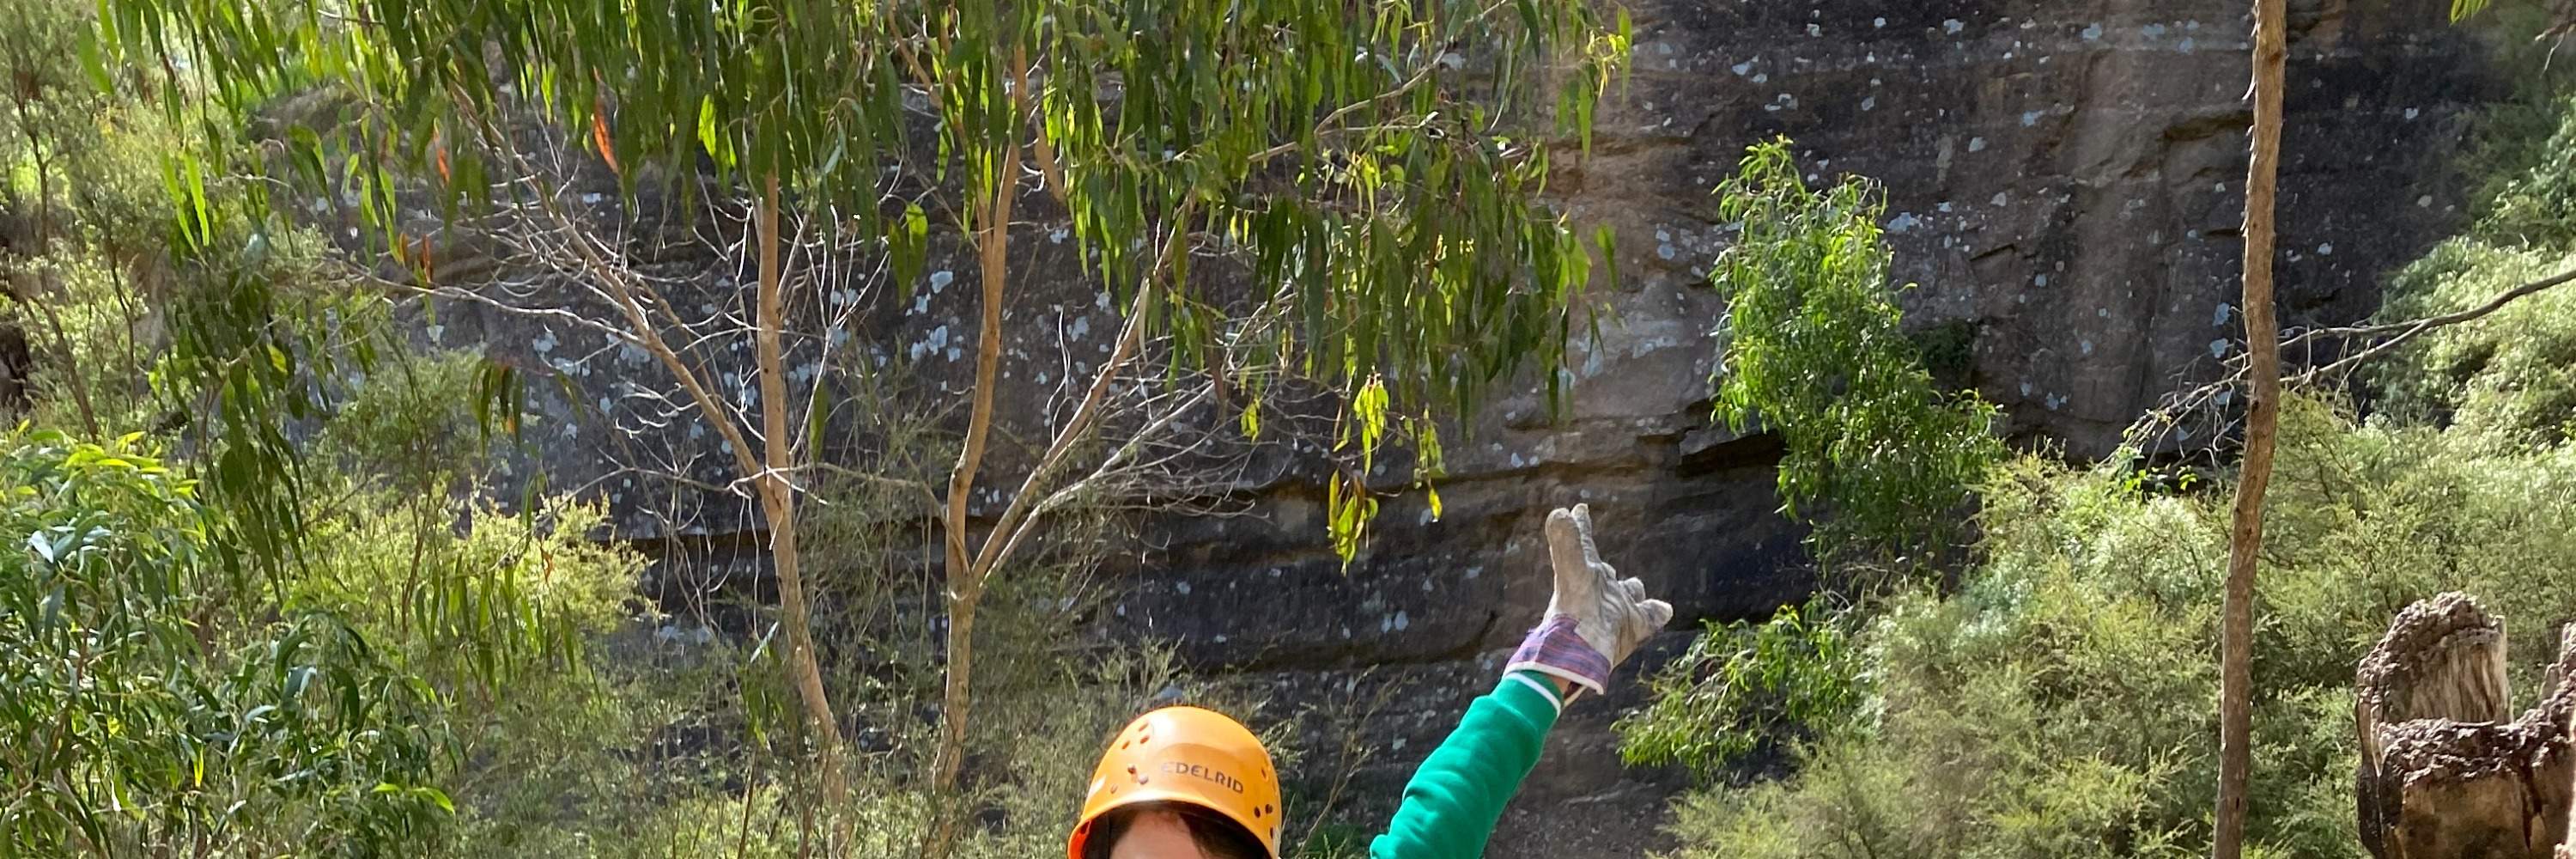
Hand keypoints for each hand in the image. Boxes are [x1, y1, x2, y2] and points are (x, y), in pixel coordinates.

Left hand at [1505, 504, 1674, 696]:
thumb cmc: (1575, 611)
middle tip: (1608, 572)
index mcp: (1586, 574)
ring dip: (1634, 592)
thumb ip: (1565, 543)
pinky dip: (1658, 612)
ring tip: (1635, 592)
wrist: (1584, 655)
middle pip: (1608, 575)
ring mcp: (1619, 610)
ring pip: (1631, 594)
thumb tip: (1558, 512)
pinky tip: (1664, 610)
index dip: (1581, 525)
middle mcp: (1602, 590)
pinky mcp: (1635, 628)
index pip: (1583, 544)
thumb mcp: (1571, 572)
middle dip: (1609, 573)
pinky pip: (1651, 616)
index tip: (1578, 508)